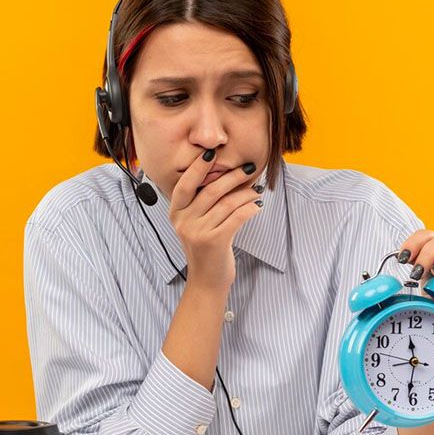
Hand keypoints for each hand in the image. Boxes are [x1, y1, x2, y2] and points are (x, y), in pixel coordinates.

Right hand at [169, 149, 262, 291]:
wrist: (206, 280)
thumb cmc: (205, 248)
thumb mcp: (194, 224)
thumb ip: (200, 203)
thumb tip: (224, 175)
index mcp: (176, 213)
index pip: (185, 184)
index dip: (198, 167)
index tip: (212, 154)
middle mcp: (184, 222)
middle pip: (211, 190)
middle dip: (232, 177)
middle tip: (248, 168)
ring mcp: (198, 232)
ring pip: (227, 203)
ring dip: (245, 194)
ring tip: (256, 191)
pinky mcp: (214, 241)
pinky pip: (237, 217)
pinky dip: (250, 208)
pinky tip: (257, 206)